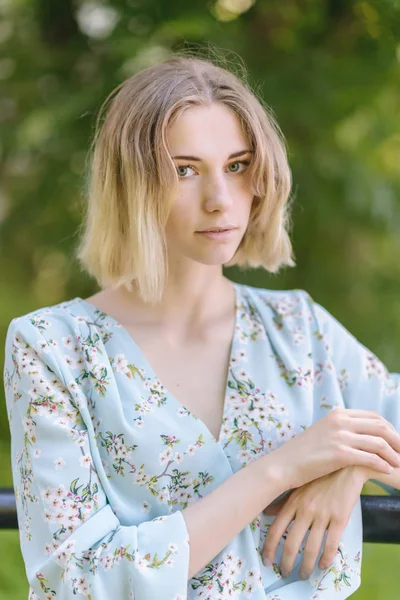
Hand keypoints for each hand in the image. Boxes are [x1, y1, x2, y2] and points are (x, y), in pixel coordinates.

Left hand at [261, 466, 368, 578]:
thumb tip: (266, 513)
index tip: (267, 561)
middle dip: (287, 562)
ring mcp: (322, 515)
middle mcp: (305, 510)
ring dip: (306, 566)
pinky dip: (326, 559)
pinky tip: (323, 566)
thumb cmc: (319, 477)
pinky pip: (331, 544)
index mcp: (292, 502)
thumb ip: (283, 501)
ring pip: (311, 548)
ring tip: (304, 575)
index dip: (269, 548)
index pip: (275, 529)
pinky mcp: (340, 518)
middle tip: (285, 573)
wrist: (345, 466)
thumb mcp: (298, 486)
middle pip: (291, 543)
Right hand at [264, 407, 399, 489]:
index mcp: (338, 414)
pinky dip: (382, 464)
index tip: (397, 441)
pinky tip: (387, 471)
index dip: (390, 429)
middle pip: (380, 426)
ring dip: (394, 454)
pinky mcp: (339, 453)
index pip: (374, 416)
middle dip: (397, 440)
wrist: (284, 464)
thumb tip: (364, 437)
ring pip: (378, 442)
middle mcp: (340, 421)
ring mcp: (339, 436)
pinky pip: (369, 458)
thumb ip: (342, 430)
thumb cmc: (304, 453)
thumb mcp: (324, 432)